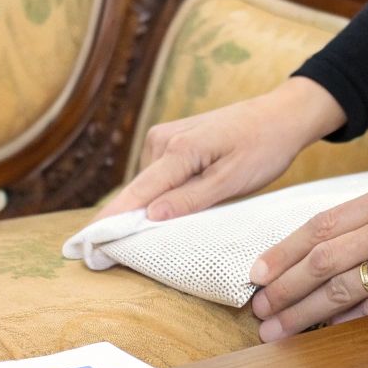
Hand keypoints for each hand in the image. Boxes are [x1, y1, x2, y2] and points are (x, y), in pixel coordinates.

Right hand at [98, 76, 346, 221]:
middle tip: (134, 252)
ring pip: (151, 185)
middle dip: (136, 219)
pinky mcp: (171, 139)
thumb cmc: (263, 147)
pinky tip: (183, 202)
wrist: (281, 116)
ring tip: (182, 220)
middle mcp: (162, 139)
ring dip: (158, 206)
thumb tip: (150, 216)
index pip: (137, 193)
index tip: (86, 241)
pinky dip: (166, 193)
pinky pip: (160, 175)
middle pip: (141, 191)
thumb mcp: (232, 180)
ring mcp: (164, 136)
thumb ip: (191, 199)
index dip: (112, 220)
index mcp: (178, 150)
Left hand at [248, 167, 367, 340]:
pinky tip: (324, 334)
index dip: (283, 252)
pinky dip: (345, 325)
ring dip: (303, 314)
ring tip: (278, 329)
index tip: (259, 271)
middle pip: (320, 261)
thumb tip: (349, 233)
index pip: (320, 227)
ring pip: (340, 291)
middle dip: (283, 288)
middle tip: (258, 307)